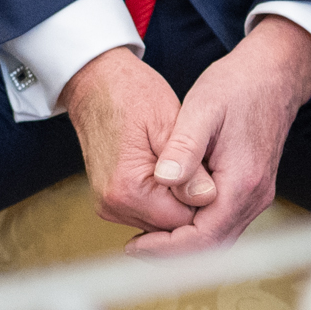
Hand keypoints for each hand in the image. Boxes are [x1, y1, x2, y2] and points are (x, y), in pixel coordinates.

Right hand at [61, 46, 196, 236]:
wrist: (95, 84)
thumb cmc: (131, 94)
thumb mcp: (169, 123)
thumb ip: (190, 167)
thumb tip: (208, 198)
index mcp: (128, 189)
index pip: (186, 221)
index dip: (207, 199)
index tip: (214, 171)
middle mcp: (114, 205)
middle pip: (174, 226)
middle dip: (193, 201)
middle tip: (202, 164)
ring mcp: (109, 205)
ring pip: (163, 222)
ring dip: (180, 200)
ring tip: (185, 165)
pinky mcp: (111, 201)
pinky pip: (150, 212)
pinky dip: (166, 197)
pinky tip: (172, 172)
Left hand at [126, 14, 310, 255]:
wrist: (272, 75)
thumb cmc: (237, 87)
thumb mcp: (202, 110)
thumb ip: (183, 148)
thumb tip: (163, 181)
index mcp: (242, 183)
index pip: (204, 238)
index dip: (167, 248)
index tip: (134, 246)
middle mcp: (255, 196)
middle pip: (212, 245)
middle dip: (172, 252)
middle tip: (134, 247)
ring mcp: (257, 194)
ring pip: (218, 236)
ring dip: (183, 241)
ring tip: (145, 234)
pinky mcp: (252, 188)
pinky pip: (222, 220)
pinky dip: (195, 226)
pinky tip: (168, 214)